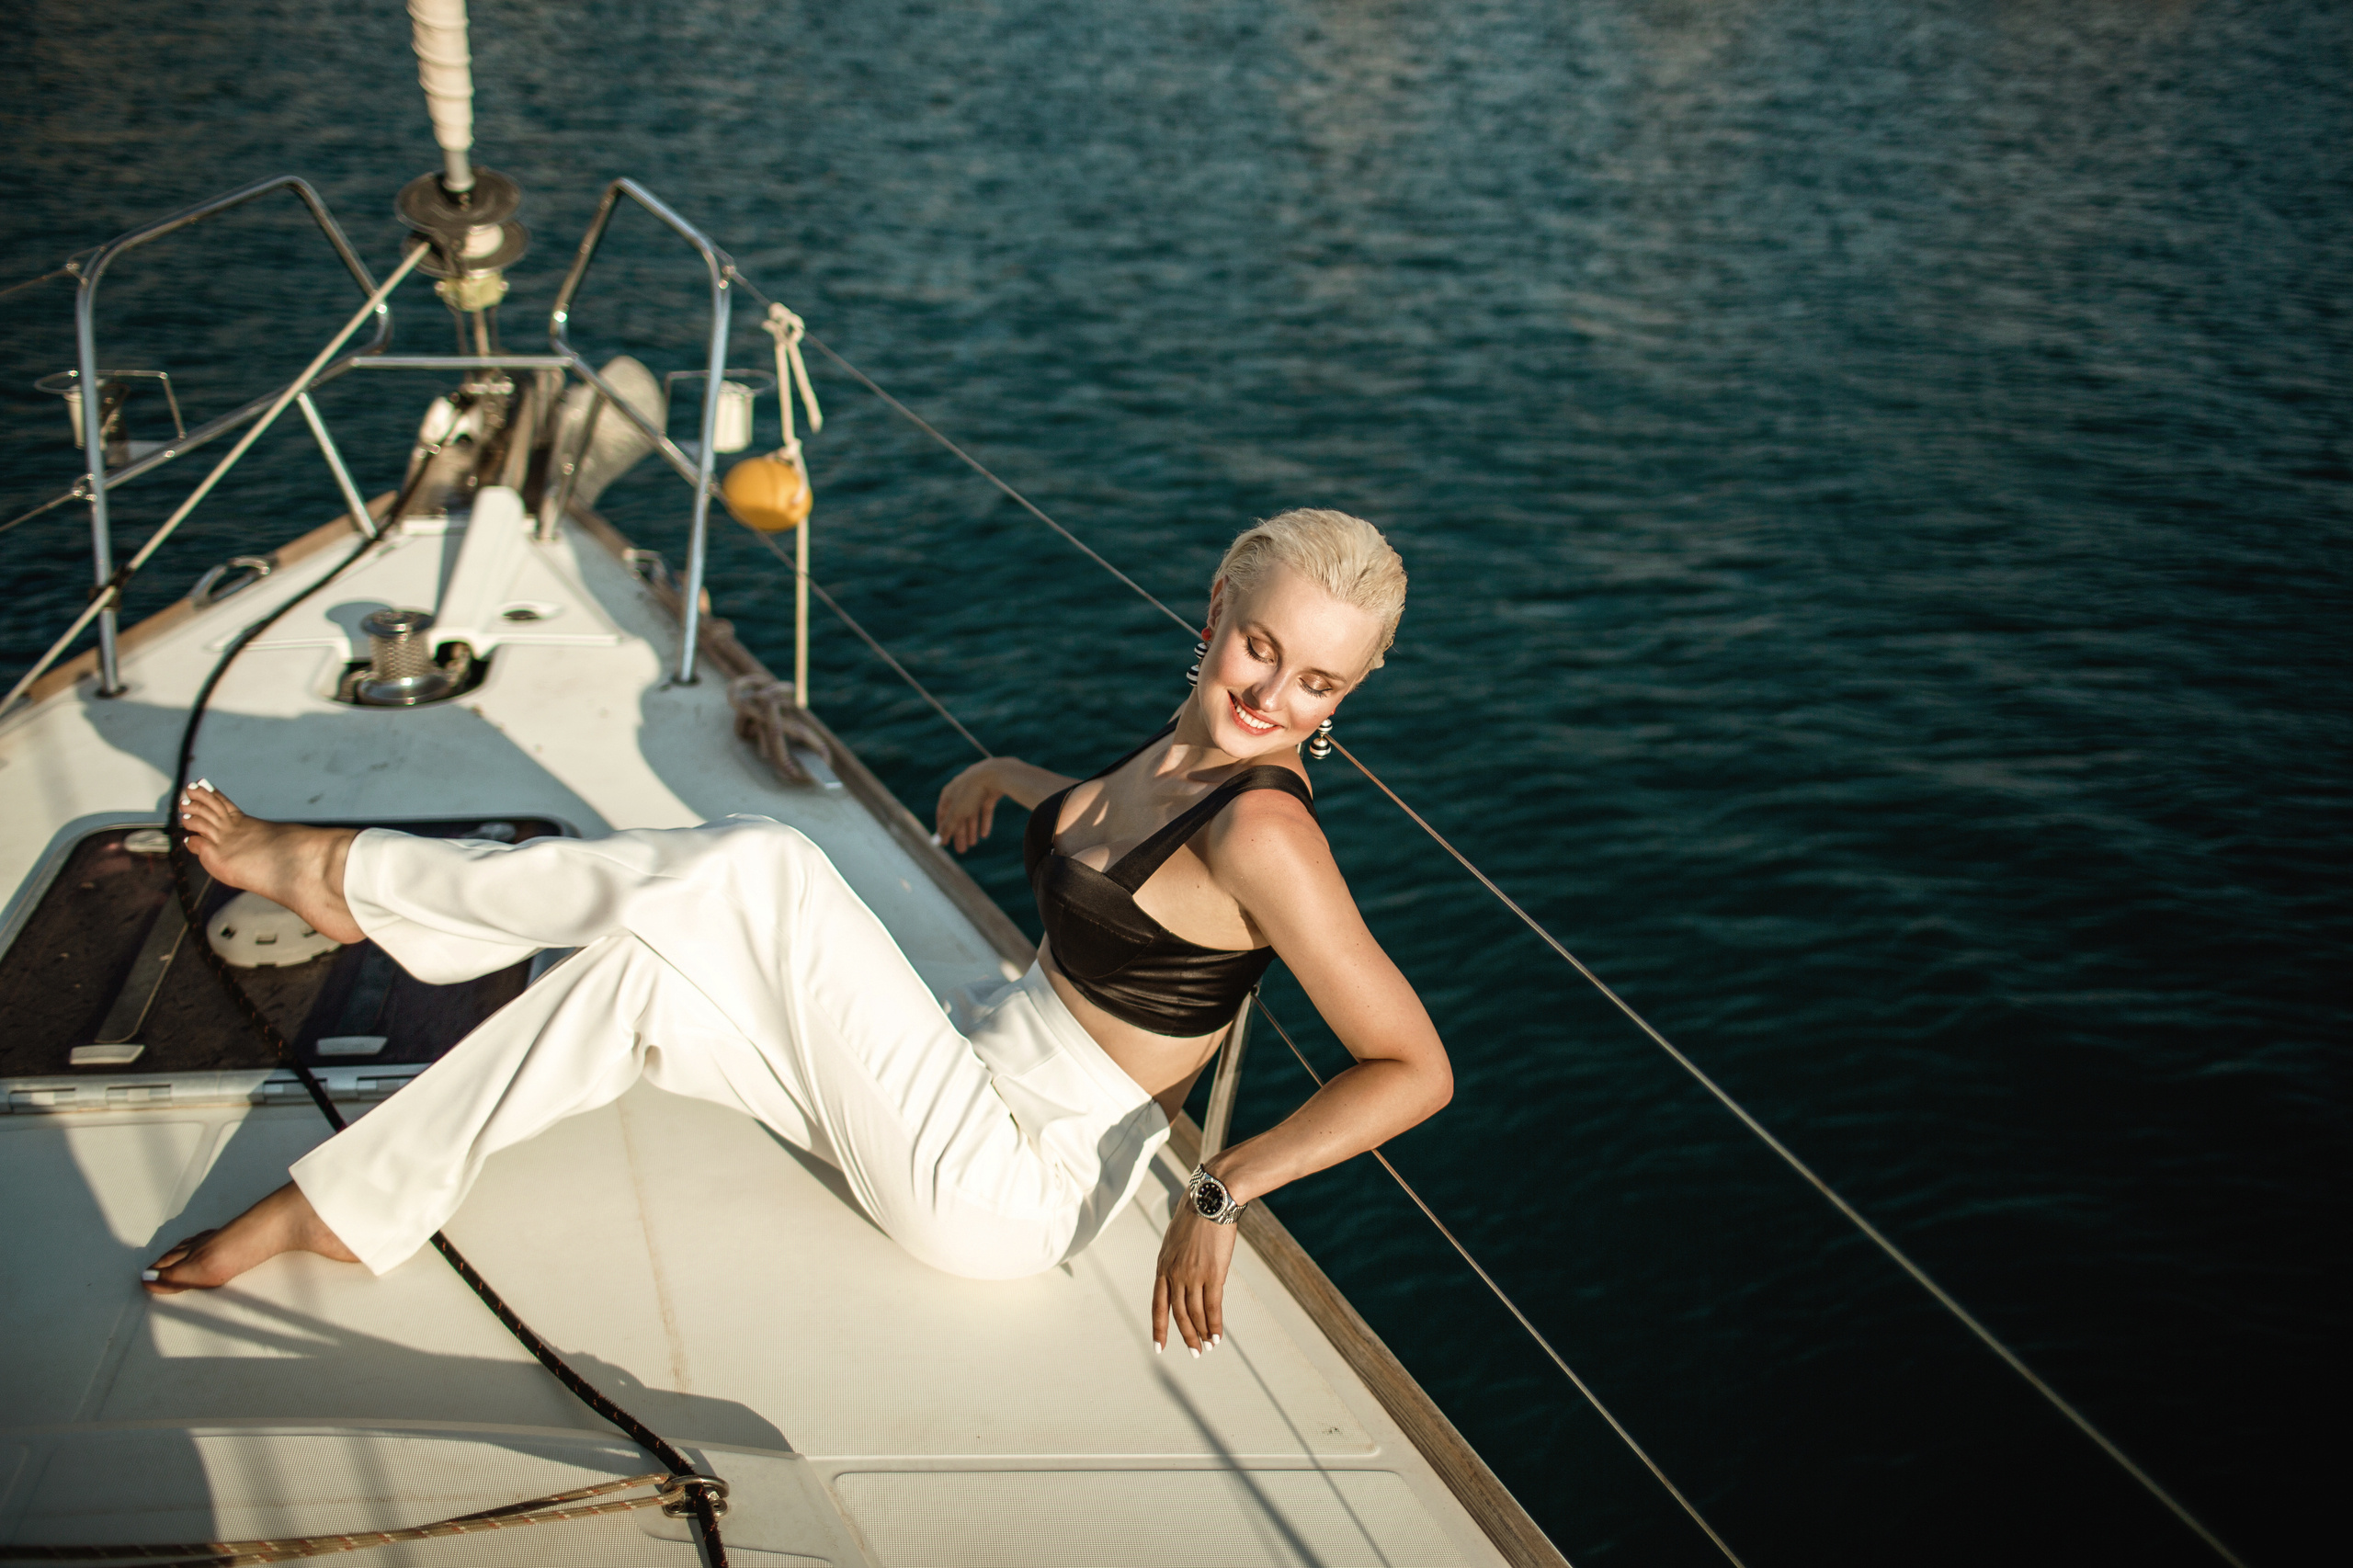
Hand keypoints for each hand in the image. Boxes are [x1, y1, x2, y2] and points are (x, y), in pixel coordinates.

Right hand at [935, 760, 1002, 852]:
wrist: (995, 775)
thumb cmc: (971, 792)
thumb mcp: (957, 813)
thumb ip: (947, 827)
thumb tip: (937, 842)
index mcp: (949, 792)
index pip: (942, 813)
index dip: (943, 828)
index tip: (945, 842)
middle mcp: (961, 791)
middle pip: (958, 816)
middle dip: (959, 833)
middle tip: (961, 850)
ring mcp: (976, 791)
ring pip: (972, 814)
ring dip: (971, 830)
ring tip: (973, 844)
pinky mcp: (990, 792)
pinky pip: (985, 809)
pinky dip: (984, 822)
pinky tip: (985, 835)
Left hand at [1152, 1202, 1237, 1355]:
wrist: (1210, 1201)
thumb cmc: (1195, 1215)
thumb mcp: (1175, 1239)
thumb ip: (1175, 1261)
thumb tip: (1181, 1275)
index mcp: (1162, 1266)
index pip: (1158, 1304)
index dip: (1158, 1328)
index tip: (1159, 1348)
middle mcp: (1175, 1274)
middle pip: (1178, 1314)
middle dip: (1186, 1336)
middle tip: (1194, 1352)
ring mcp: (1193, 1275)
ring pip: (1195, 1314)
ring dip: (1202, 1334)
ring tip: (1208, 1346)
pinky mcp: (1213, 1274)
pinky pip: (1212, 1307)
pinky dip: (1214, 1324)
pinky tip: (1217, 1335)